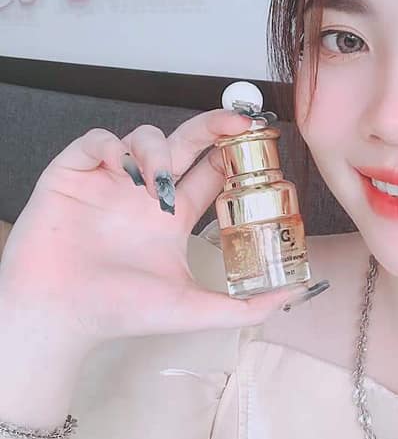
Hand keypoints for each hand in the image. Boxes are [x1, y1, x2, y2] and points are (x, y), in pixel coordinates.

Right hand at [0, 110, 315, 347]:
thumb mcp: (194, 309)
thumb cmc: (119, 313)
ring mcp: (111, 182)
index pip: (211, 173)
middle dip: (214, 126)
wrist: (60, 316)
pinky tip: (120, 172)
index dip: (234, 155)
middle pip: (187, 142)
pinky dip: (111, 146)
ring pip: (144, 136)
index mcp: (173, 218)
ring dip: (158, 151)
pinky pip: (97, 140)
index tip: (261, 144)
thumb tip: (295, 295)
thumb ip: (247, 306)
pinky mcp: (74, 175)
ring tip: (155, 184)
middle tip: (239, 122)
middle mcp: (146, 194)